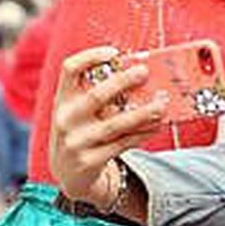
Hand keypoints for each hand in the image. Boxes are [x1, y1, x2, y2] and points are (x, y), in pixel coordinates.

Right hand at [48, 46, 165, 202]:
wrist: (67, 173)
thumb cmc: (82, 131)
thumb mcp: (80, 111)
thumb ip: (101, 95)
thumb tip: (142, 77)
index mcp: (62, 99)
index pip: (69, 70)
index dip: (90, 57)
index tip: (114, 52)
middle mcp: (65, 119)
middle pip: (96, 95)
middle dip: (123, 82)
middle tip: (144, 72)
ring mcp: (76, 142)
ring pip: (116, 123)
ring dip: (143, 112)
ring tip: (162, 104)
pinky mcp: (90, 161)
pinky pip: (123, 143)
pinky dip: (143, 133)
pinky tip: (158, 125)